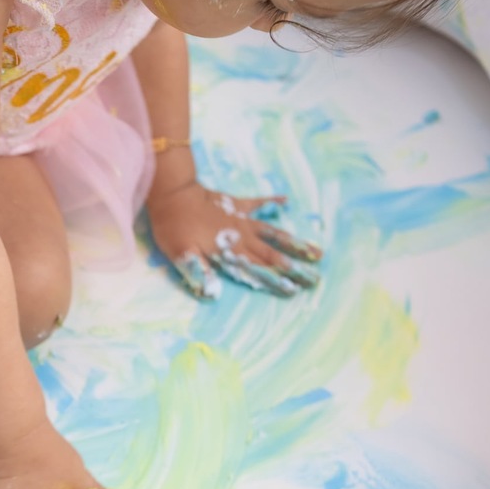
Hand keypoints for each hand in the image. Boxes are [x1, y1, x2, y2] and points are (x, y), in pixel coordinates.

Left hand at [147, 181, 322, 299]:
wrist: (173, 194)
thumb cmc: (174, 227)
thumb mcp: (181, 254)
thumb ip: (199, 272)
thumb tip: (213, 294)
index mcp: (229, 251)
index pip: (256, 270)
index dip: (275, 280)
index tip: (295, 290)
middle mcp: (242, 237)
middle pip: (272, 255)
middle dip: (293, 268)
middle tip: (315, 278)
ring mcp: (241, 220)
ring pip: (273, 233)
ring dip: (294, 243)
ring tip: (316, 251)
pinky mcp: (235, 205)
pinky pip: (258, 203)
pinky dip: (271, 202)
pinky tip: (286, 201)